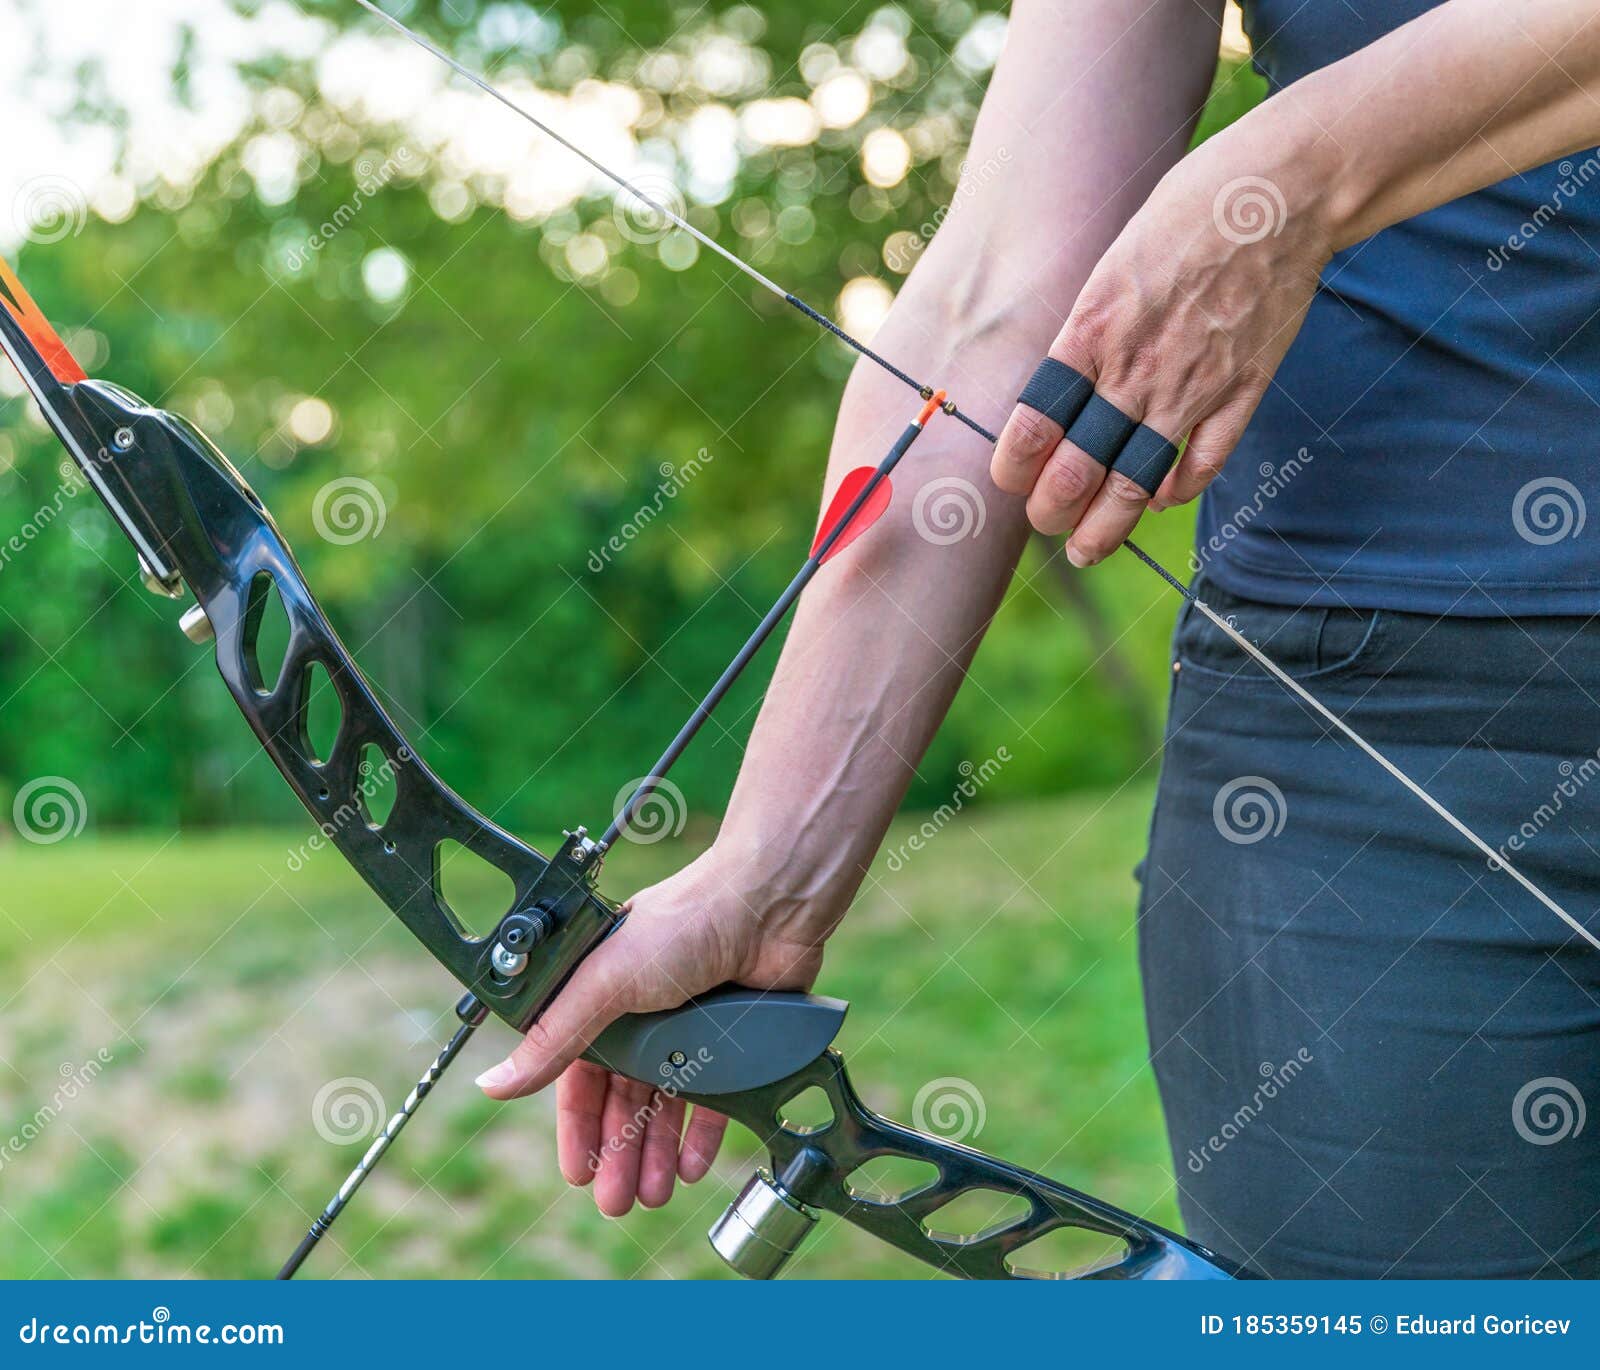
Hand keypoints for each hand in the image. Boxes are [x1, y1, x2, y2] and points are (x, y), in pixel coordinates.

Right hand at [472, 849, 824, 1215]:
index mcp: (601, 995)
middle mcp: (643, 1012)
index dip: (578, 1124)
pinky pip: (716, 1097)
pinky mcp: (735, 1036)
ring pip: (667, 1103)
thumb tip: (491, 1083)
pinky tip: (692, 1165)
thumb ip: (553, 1038)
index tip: (576, 1170)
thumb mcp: (604, 984)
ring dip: (656, 1150)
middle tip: (615, 1201)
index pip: (580, 1074)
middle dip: (617, 1150)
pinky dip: (702, 1133)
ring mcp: (690, 1025)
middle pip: (624, 1097)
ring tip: (651, 1195)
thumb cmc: (683, 924)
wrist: (765, 903)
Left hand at [991, 127, 1334, 563]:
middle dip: (1053, 510)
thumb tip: (1063, 387)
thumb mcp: (1110, 266)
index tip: (1008, 480)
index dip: (1013, 465)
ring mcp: (1192, 386)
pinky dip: (1177, 489)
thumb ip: (1086, 332)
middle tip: (1045, 523)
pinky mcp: (1243, 390)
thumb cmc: (1184, 214)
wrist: (1277, 195)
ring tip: (1088, 548)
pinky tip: (1160, 500)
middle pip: (1078, 468)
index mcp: (1091, 332)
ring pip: (1136, 482)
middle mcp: (1135, 369)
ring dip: (1106, 527)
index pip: (1034, 423)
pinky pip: (1203, 462)